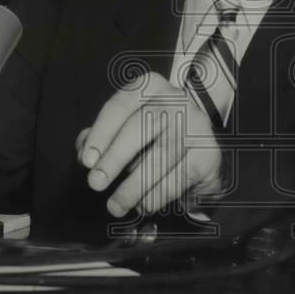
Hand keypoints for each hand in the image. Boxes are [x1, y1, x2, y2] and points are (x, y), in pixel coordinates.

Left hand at [76, 71, 221, 216]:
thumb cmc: (153, 134)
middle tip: (96, 183)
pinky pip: (178, 179)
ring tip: (115, 206)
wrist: (200, 145)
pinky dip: (157, 196)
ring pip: (160, 158)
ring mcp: (197, 125)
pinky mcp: (210, 153)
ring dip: (133, 187)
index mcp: (150, 87)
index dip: (101, 133)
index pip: (120, 106)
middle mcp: (176, 99)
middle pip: (141, 128)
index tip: (87, 161)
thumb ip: (102, 135)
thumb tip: (85, 151)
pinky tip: (144, 204)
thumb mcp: (126, 126)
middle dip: (114, 158)